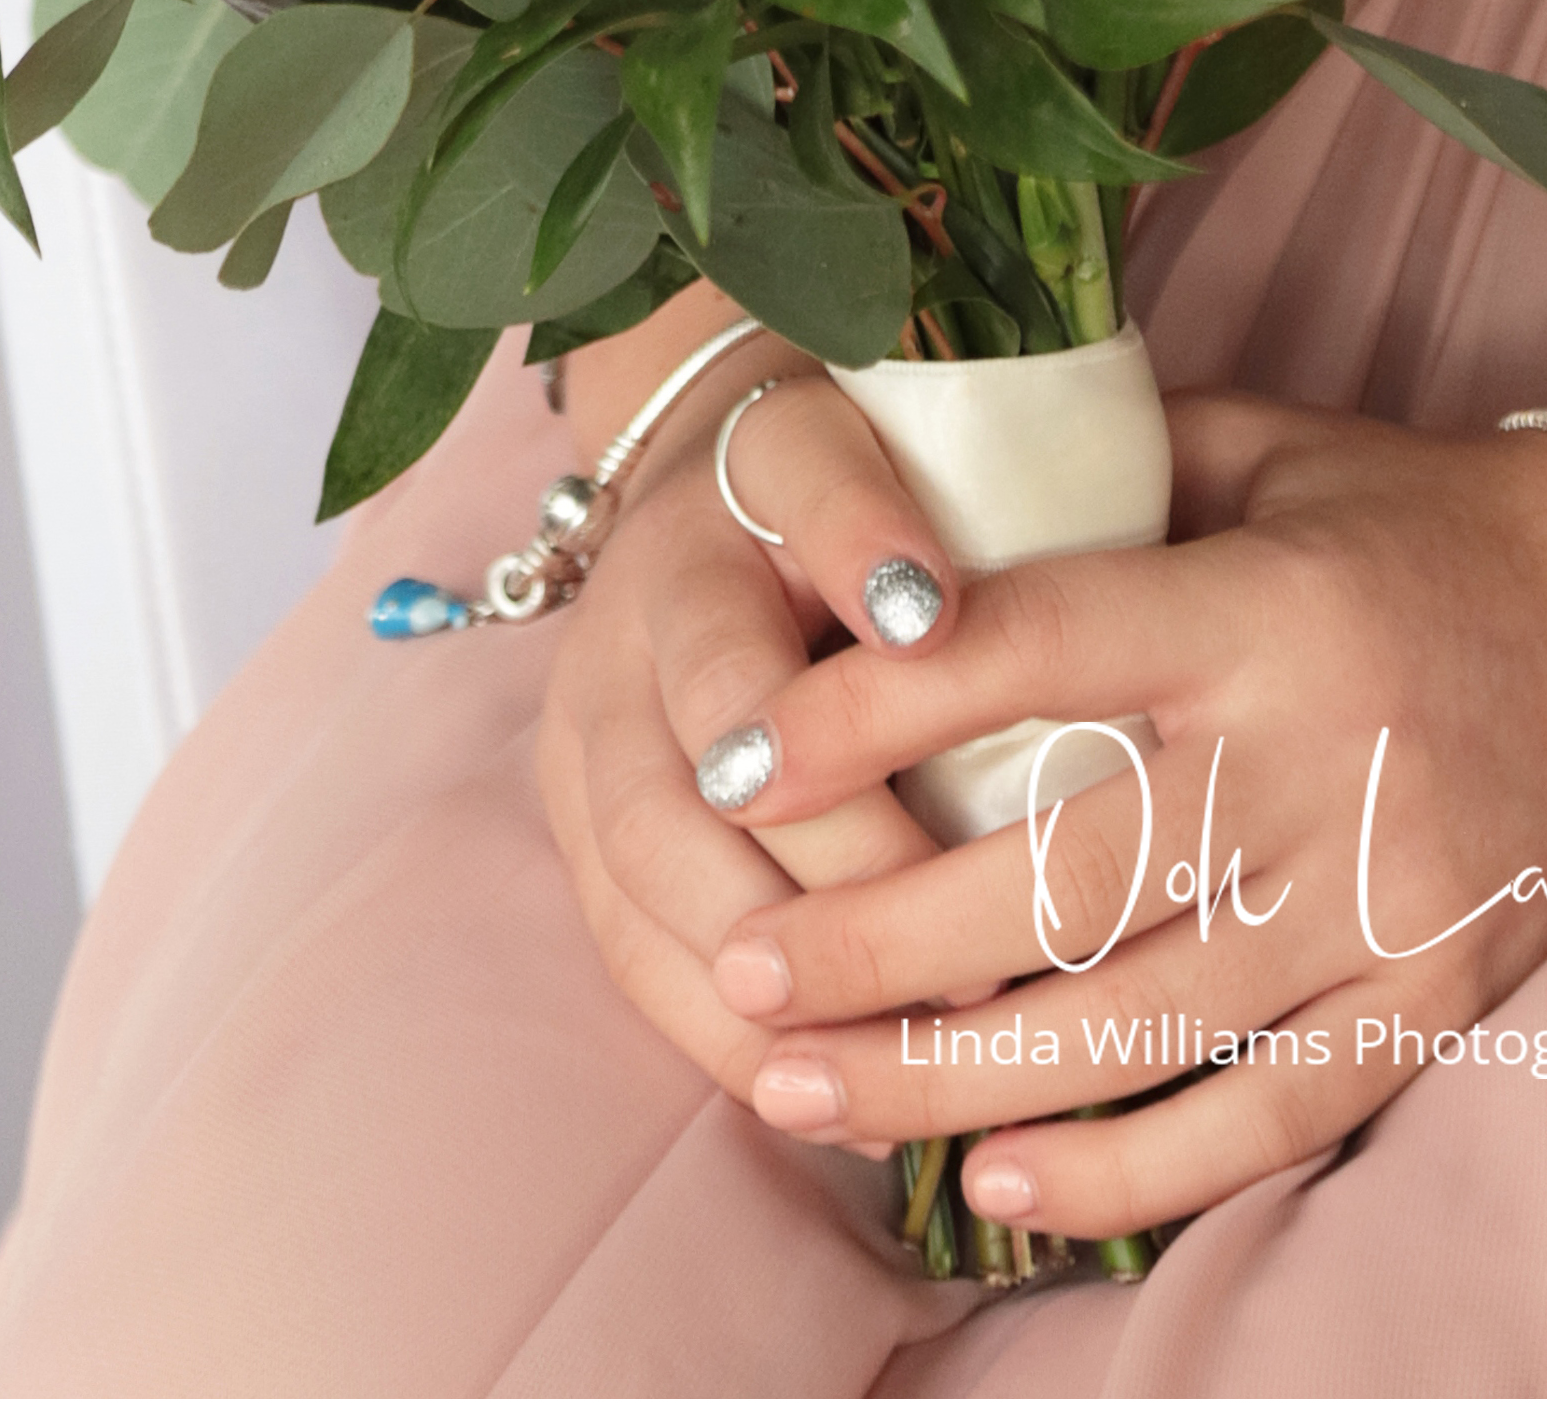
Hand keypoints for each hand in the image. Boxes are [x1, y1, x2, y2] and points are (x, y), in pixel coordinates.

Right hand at [538, 342, 972, 1040]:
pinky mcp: (582, 844)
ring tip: (904, 1069)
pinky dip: (736, 1041)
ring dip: (769, 1007)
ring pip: (644, 916)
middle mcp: (608, 668)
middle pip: (676, 823)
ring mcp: (580, 763)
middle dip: (820, 910)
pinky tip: (842, 1102)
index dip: (835, 740)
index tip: (952, 844)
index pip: (729, 668)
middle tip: (966, 977)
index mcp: (682, 559)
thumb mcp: (846, 444)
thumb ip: (870, 516)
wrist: (708, 483)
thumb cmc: (824, 471)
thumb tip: (926, 611)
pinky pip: (640, 967)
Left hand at [659, 390, 1546, 1249]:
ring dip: (950, 1078)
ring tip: (802, 1094)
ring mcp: (1385, 896)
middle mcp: (1320, 757)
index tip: (735, 757)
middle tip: (738, 973)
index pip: (1035, 652)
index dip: (872, 711)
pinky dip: (1125, 1166)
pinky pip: (1263, 1118)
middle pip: (1059, 880)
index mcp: (1262, 603)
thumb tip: (910, 499)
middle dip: (873, 944)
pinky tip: (997, 1182)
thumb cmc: (1425, 515)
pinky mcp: (1437, 997)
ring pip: (1136, 1025)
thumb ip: (1104, 468)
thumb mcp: (1271, 446)